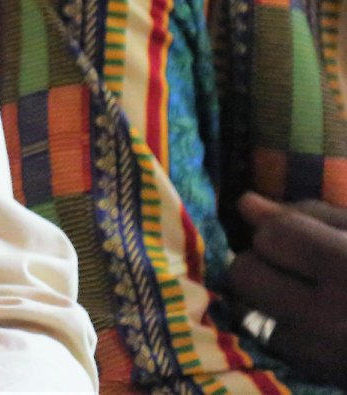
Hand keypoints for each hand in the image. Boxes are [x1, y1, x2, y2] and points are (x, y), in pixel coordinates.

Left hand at [227, 192, 346, 385]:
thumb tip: (247, 203)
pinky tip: (313, 320)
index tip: (306, 235)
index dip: (283, 229)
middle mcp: (333, 317)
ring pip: (249, 310)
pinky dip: (282, 325)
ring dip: (265, 295)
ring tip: (306, 292)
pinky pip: (270, 341)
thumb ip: (313, 215)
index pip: (274, 236)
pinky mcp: (323, 377)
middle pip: (246, 273)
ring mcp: (326, 356)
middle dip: (264, 260)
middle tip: (301, 264)